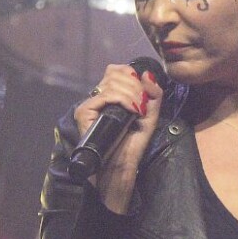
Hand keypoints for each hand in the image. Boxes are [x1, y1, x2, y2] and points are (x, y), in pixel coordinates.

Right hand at [74, 63, 163, 212]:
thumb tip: (146, 73)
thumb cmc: (133, 145)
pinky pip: (106, 95)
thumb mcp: (150, 116)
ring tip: (138, 110)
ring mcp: (89, 104)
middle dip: (135, 85)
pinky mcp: (84, 112)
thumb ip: (153, 94)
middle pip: (115, 73)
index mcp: (110, 96)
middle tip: (143, 104)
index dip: (132, 74)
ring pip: (112, 82)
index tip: (143, 91)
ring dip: (132, 93)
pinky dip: (123, 99)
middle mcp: (97, 97)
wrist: (121, 168)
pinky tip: (132, 110)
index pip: (116, 70)